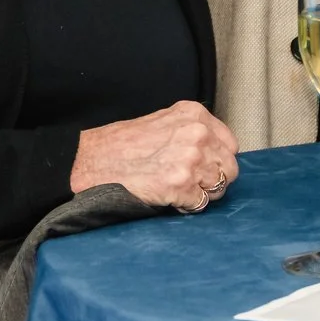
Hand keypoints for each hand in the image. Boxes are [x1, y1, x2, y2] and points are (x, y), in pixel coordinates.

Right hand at [72, 100, 238, 211]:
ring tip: (176, 189)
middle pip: (229, 168)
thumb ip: (191, 131)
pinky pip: (199, 203)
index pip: (230, 144)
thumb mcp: (163, 122)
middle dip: (213, 180)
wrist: (89, 162)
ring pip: (217, 187)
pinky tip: (168, 197)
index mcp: (194, 115)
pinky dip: (186, 205)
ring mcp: (190, 159)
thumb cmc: (121, 145)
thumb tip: (215, 151)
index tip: (206, 168)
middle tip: (191, 184)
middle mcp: (197, 133)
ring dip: (200, 194)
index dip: (218, 160)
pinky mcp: (180, 184)